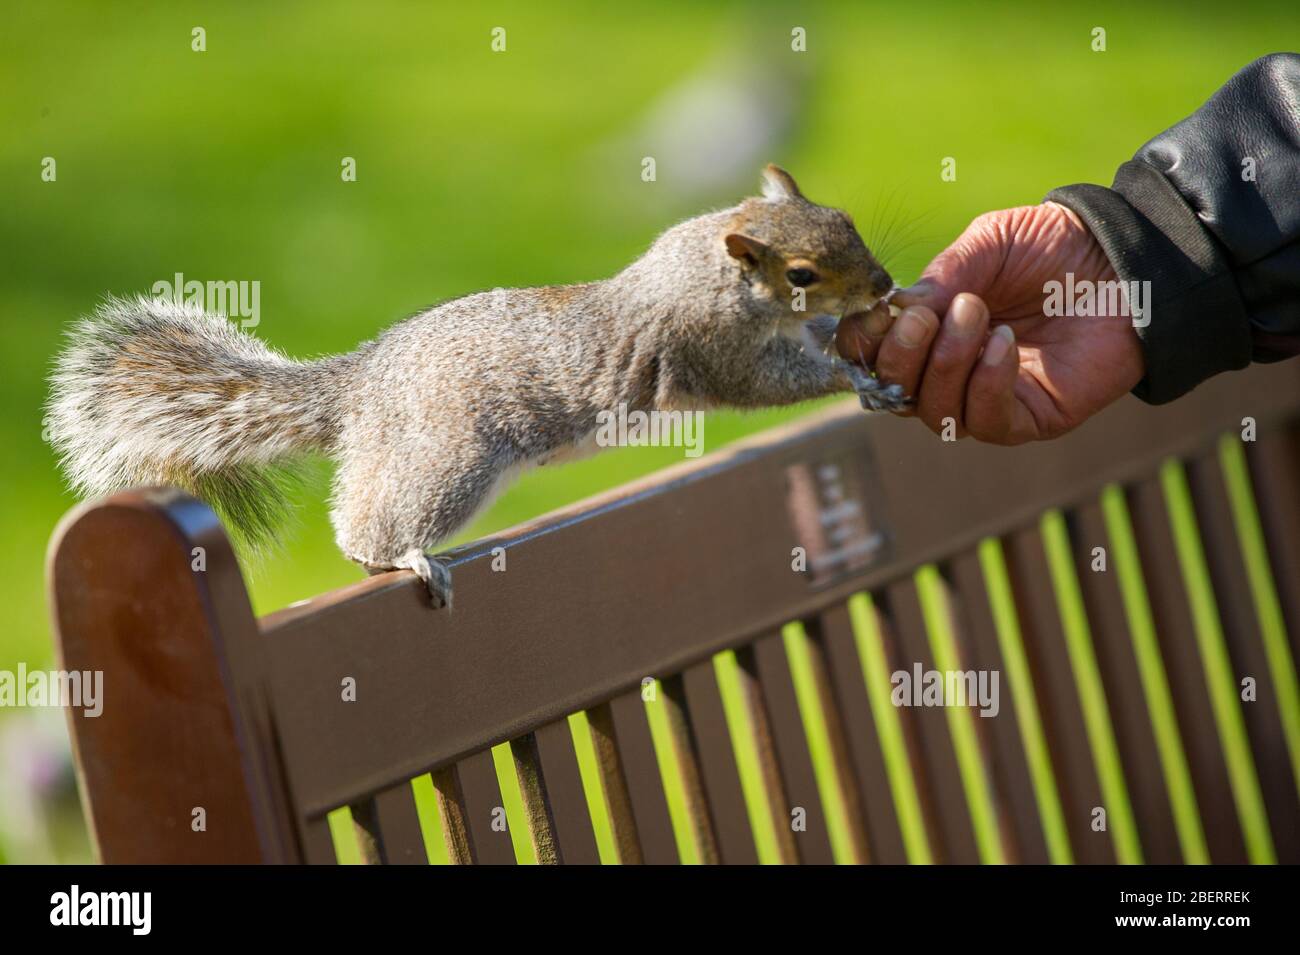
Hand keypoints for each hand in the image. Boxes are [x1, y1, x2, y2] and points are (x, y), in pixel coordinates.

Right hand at [836, 203, 1144, 443]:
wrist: (1127, 260)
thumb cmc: (1055, 247)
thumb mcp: (988, 243)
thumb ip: (942, 275)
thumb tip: (896, 308)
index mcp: (930, 331)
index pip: (874, 357)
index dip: (864, 343)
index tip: (877, 314)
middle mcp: (950, 372)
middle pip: (895, 393)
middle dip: (901, 355)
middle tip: (925, 316)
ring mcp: (987, 399)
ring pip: (935, 412)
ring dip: (947, 362)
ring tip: (978, 313)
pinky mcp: (1029, 419)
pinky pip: (985, 422)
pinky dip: (985, 385)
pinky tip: (1004, 344)